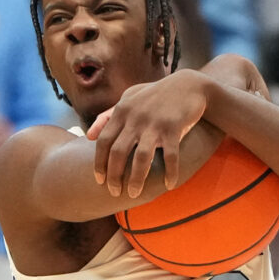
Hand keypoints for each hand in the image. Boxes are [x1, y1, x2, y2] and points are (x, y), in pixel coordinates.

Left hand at [86, 69, 209, 197]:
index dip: (99, 163)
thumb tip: (89, 137)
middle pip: (118, 152)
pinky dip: (170, 172)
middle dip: (114, 176)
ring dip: (136, 179)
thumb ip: (108, 116)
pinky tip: (169, 185)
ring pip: (141, 157)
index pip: (103, 141)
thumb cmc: (156, 95)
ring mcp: (155, 123)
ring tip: (134, 194)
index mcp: (122, 111)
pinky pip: (171, 156)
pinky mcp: (174, 127)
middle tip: (115, 192)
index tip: (99, 181)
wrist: (189, 85)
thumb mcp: (129, 98)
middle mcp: (136, 117)